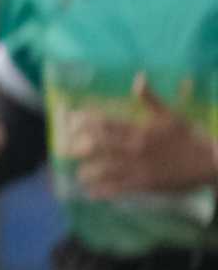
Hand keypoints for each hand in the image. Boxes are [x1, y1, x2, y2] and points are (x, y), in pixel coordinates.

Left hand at [63, 77, 215, 199]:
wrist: (208, 163)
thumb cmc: (188, 137)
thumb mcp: (170, 115)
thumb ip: (150, 98)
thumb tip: (138, 77)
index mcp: (139, 130)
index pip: (106, 124)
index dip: (86, 121)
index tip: (72, 120)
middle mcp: (135, 149)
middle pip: (99, 147)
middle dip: (80, 147)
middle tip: (66, 148)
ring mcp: (138, 169)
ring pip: (105, 170)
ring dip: (88, 172)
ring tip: (78, 173)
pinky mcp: (144, 185)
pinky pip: (119, 189)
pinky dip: (103, 191)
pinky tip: (91, 192)